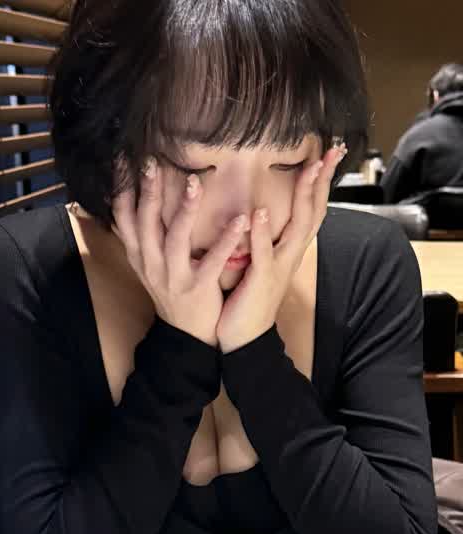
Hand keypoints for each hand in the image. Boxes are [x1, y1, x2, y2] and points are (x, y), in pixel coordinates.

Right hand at [111, 157, 249, 346]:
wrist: (187, 333)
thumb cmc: (171, 290)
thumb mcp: (148, 265)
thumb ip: (141, 236)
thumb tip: (129, 200)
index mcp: (138, 255)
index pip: (123, 218)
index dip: (122, 189)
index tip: (124, 160)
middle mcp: (151, 264)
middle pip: (146, 223)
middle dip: (150, 191)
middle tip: (153, 161)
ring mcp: (174, 277)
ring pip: (175, 239)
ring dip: (185, 210)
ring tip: (195, 182)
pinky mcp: (198, 288)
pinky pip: (212, 262)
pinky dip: (225, 240)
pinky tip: (241, 220)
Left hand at [216, 144, 347, 353]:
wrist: (245, 337)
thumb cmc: (251, 296)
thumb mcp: (263, 263)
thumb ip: (267, 239)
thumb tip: (266, 213)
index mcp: (290, 249)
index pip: (311, 209)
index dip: (321, 182)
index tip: (329, 154)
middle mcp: (290, 255)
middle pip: (313, 212)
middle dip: (323, 181)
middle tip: (333, 151)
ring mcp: (278, 267)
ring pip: (297, 228)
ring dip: (304, 198)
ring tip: (310, 170)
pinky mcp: (260, 280)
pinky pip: (264, 254)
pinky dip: (263, 233)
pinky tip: (261, 212)